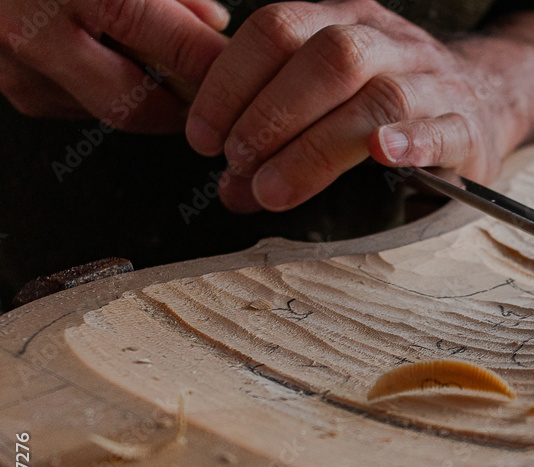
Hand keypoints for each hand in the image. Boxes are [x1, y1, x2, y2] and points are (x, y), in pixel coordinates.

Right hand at [0, 0, 229, 131]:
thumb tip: (212, 22)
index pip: (166, 40)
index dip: (211, 62)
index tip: (244, 70)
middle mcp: (34, 31)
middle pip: (135, 103)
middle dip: (182, 107)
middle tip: (216, 99)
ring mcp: (15, 66)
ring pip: (106, 110)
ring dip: (145, 98)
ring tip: (166, 70)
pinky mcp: (11, 86)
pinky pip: (76, 105)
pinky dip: (106, 90)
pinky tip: (113, 61)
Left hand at [186, 0, 533, 212]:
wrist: (488, 95)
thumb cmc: (392, 104)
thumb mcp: (331, 93)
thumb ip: (277, 128)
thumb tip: (230, 185)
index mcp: (345, 20)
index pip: (279, 28)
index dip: (232, 80)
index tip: (203, 135)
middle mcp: (389, 42)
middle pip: (328, 57)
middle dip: (271, 112)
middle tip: (236, 163)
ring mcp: (433, 82)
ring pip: (379, 96)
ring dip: (317, 145)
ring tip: (274, 188)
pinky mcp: (468, 126)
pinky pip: (443, 128)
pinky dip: (412, 141)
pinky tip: (384, 156)